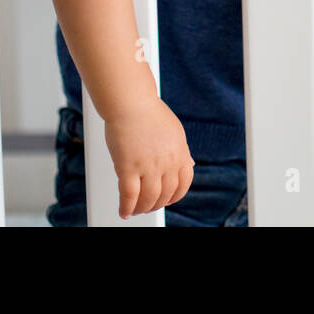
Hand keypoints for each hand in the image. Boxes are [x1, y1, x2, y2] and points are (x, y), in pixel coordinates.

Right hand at [102, 96, 195, 219]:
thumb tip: (190, 164)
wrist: (131, 102)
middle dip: (157, 204)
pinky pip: (129, 195)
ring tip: (136, 210)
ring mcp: (148, 166)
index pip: (184, 183)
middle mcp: (167, 162)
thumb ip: (181, 150)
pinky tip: (124, 211)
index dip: (176, 195)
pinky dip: (127, 207)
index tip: (169, 200)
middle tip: (148, 206)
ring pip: (149, 199)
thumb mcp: (174, 131)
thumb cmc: (148, 112)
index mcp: (180, 153)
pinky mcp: (128, 167)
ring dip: (142, 208)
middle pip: (166, 194)